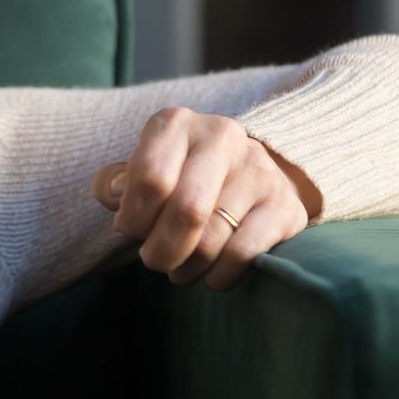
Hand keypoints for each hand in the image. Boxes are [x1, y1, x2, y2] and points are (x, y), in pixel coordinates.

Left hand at [90, 106, 315, 291]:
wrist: (250, 175)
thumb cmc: (180, 178)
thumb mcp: (143, 169)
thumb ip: (116, 183)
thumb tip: (113, 196)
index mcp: (176, 123)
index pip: (151, 178)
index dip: (134, 218)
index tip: (131, 231)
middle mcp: (221, 136)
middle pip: (187, 210)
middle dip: (161, 250)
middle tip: (154, 261)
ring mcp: (259, 169)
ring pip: (213, 239)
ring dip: (188, 268)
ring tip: (180, 270)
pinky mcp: (285, 205)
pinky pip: (244, 254)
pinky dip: (219, 275)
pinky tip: (210, 274)